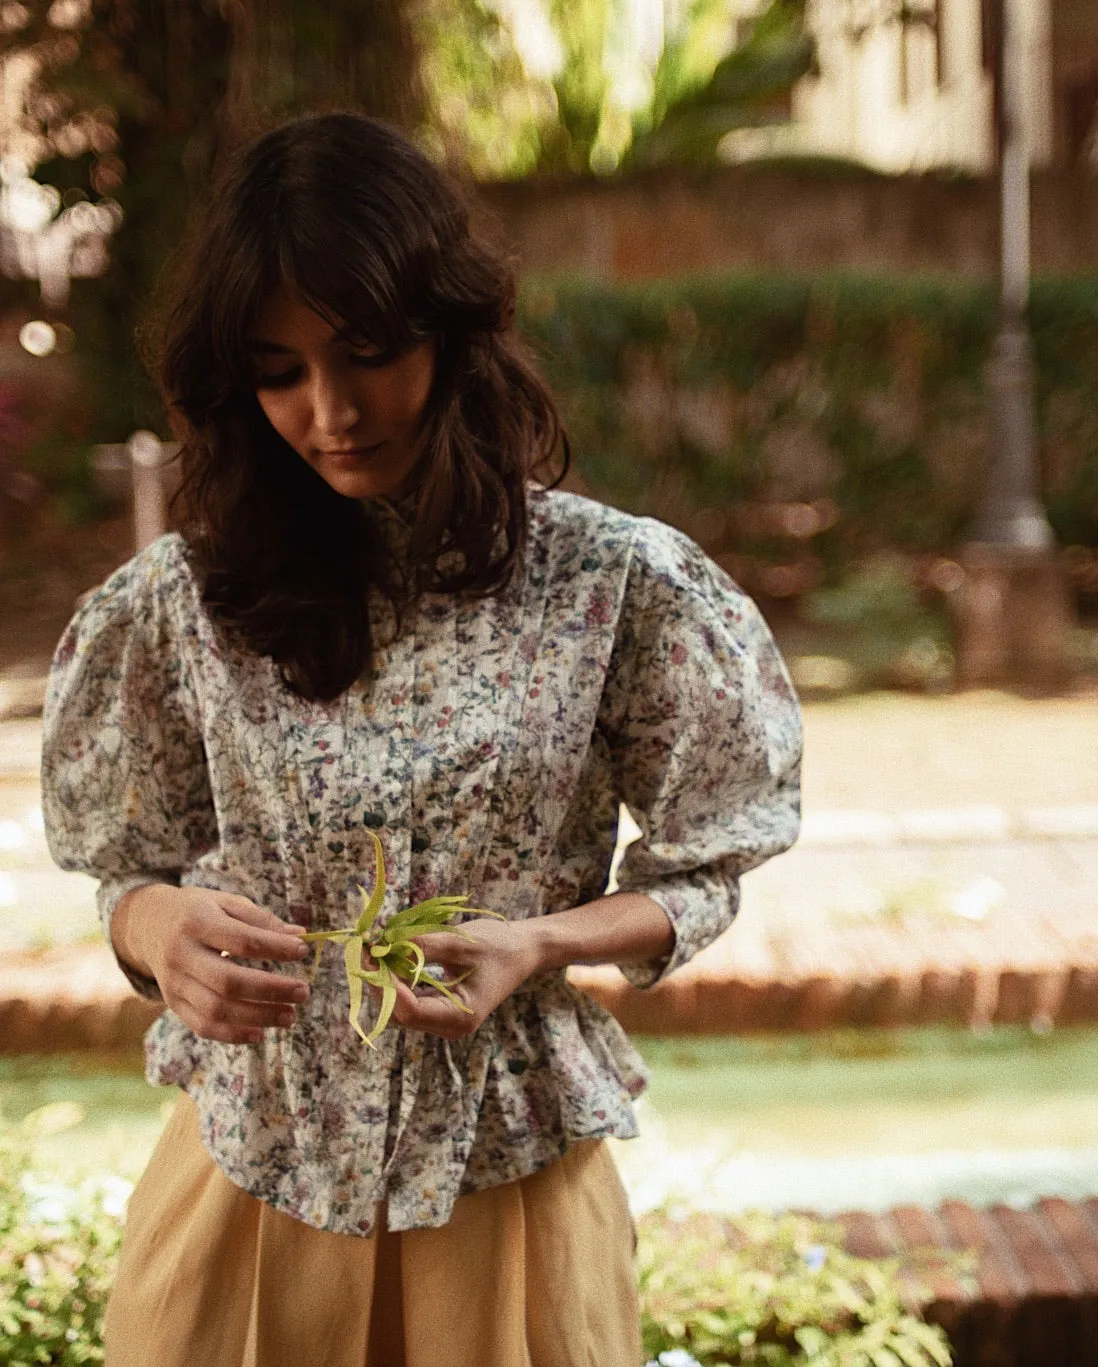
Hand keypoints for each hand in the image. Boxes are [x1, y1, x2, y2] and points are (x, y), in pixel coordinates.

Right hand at [115, 884, 310, 1044]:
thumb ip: (262, 920)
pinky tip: (260, 1034)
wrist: (147, 923)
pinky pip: (202, 1026)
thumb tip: (300, 937)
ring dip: (258, 1017)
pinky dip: (232, 1035)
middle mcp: (181, 955)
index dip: (275, 948)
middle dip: (271, 990)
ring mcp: (174, 983)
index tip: (303, 950)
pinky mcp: (173, 1003)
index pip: (241, 941)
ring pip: (216, 1009)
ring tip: (290, 1016)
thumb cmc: (197, 910)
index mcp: (197, 923)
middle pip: (228, 981)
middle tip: (304, 992)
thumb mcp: (225, 902)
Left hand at [370, 917, 540, 1040]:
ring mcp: (443, 1020)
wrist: (523, 950)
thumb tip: (384, 943)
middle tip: (367, 946)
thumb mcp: (462, 942)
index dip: (383, 984)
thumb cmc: (499, 946)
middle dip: (379, 981)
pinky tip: (391, 955)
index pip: (408, 1011)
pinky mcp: (439, 1008)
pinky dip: (397, 978)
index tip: (368, 954)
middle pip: (399, 1012)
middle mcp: (449, 1026)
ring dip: (385, 979)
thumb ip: (424, 945)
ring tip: (377, 947)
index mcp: (459, 1017)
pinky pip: (409, 998)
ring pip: (400, 1007)